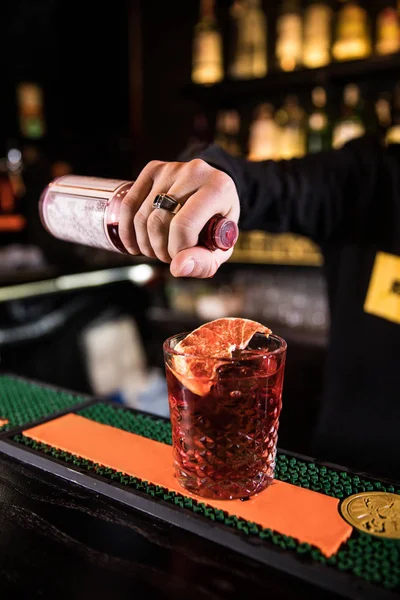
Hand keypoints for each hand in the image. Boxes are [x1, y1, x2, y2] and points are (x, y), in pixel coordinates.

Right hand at [119, 159, 239, 277]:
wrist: (213, 192)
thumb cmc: (218, 223)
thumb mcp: (221, 247)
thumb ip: (204, 262)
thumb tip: (177, 268)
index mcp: (218, 189)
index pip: (184, 225)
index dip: (176, 250)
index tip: (180, 258)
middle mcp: (195, 172)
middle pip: (159, 221)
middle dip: (159, 249)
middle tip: (168, 257)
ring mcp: (172, 168)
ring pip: (142, 216)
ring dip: (144, 243)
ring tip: (157, 251)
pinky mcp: (153, 169)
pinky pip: (130, 203)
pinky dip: (127, 229)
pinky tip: (133, 245)